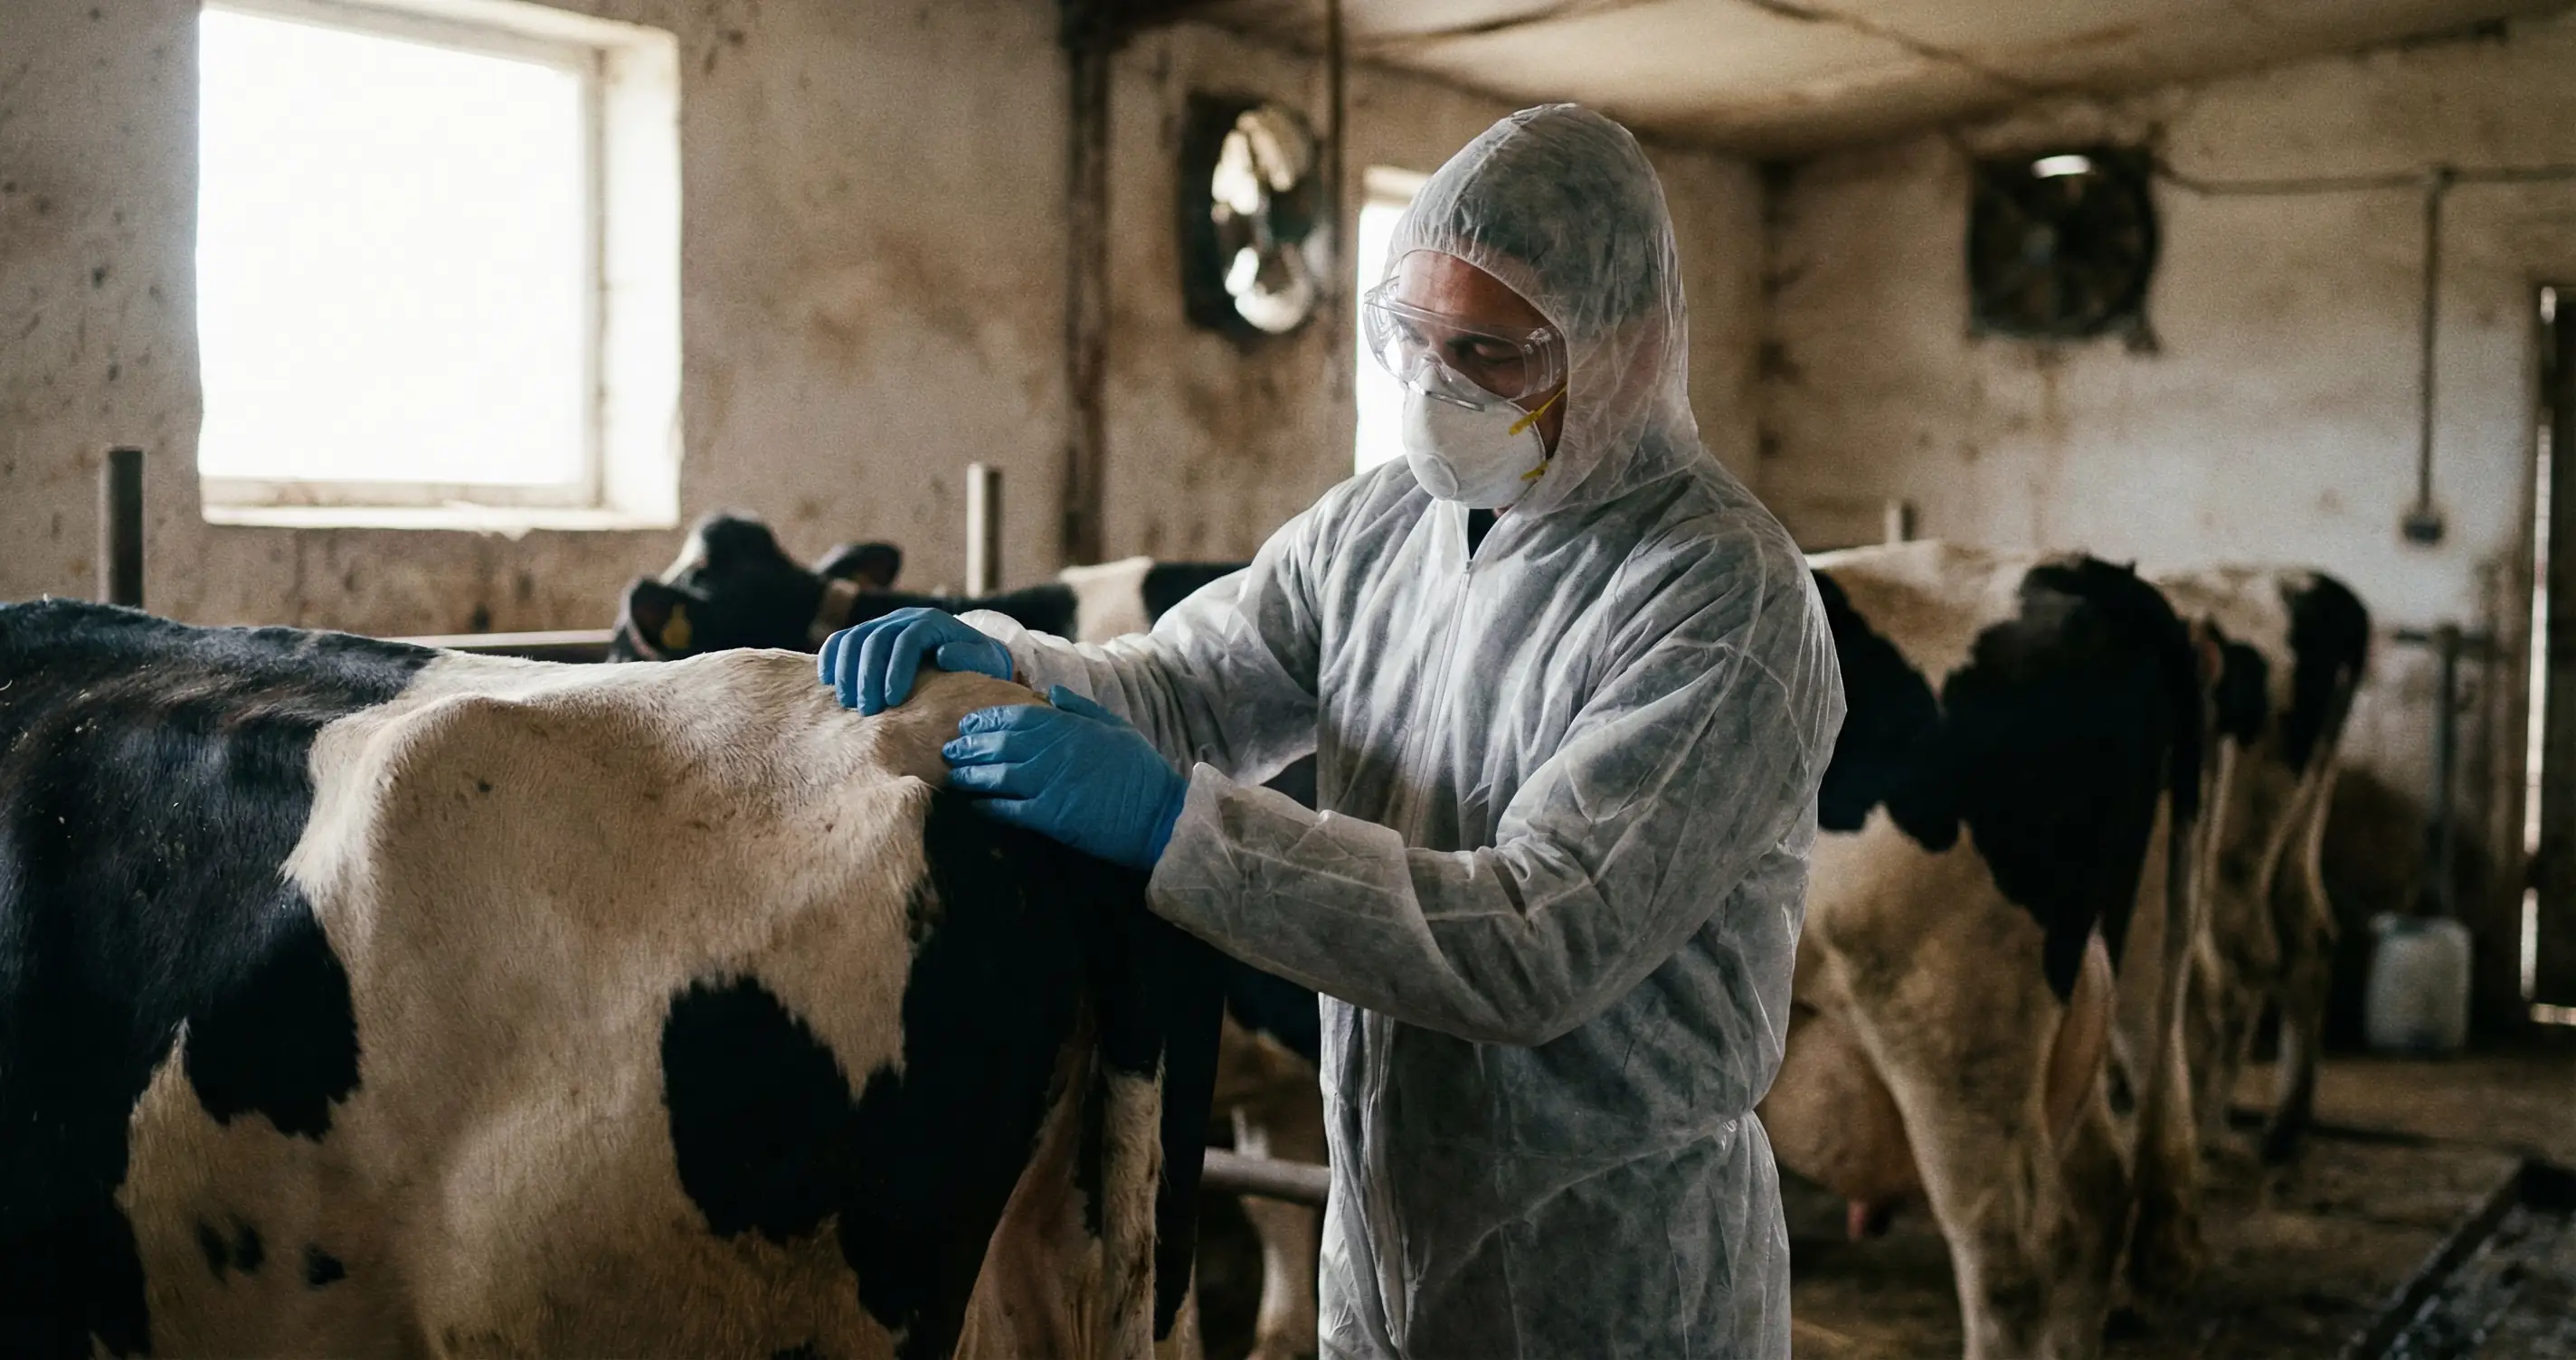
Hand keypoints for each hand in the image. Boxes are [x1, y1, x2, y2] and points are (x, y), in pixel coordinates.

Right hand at [818, 607, 1012, 713]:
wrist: (968, 654)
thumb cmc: (978, 663)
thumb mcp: (985, 660)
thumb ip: (969, 657)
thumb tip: (943, 655)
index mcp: (932, 622)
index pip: (907, 640)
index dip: (896, 669)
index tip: (892, 700)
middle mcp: (904, 619)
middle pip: (875, 639)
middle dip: (867, 676)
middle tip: (866, 711)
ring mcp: (882, 624)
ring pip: (853, 637)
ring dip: (846, 670)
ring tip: (847, 703)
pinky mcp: (867, 635)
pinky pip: (841, 639)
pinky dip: (830, 656)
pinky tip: (827, 680)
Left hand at [942, 686, 1188, 871]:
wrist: (1160, 817)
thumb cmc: (1141, 773)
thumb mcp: (1117, 728)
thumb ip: (1081, 708)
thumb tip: (1051, 691)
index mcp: (1073, 727)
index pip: (1019, 717)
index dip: (988, 719)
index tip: (969, 722)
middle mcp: (1058, 752)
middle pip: (1001, 744)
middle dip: (971, 745)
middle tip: (949, 749)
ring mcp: (1053, 783)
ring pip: (999, 774)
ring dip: (972, 775)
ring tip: (954, 776)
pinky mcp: (1053, 816)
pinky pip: (1010, 809)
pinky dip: (989, 806)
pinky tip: (975, 805)